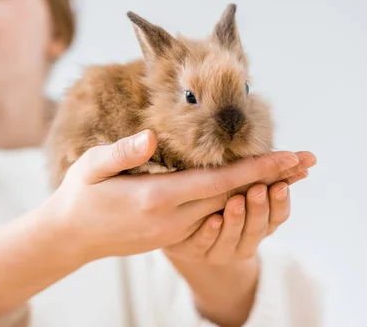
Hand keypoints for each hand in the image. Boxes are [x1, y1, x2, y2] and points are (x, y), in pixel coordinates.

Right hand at [48, 129, 311, 264]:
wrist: (70, 237)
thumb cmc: (80, 195)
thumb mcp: (92, 166)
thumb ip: (123, 152)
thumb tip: (152, 135)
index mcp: (156, 199)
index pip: (217, 182)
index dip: (255, 169)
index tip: (287, 157)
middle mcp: (172, 220)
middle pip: (231, 198)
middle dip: (269, 179)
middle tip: (303, 162)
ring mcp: (173, 232)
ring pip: (224, 209)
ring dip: (255, 192)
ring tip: (284, 174)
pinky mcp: (170, 237)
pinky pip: (209, 217)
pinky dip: (233, 202)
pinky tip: (245, 190)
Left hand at [159, 168, 314, 326]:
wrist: (183, 227)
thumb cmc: (218, 199)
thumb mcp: (241, 185)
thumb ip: (268, 175)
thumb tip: (307, 157)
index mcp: (260, 223)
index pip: (277, 215)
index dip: (280, 201)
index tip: (281, 184)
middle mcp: (244, 241)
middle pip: (257, 229)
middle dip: (258, 209)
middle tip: (258, 189)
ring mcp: (221, 250)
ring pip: (232, 240)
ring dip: (236, 221)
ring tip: (234, 202)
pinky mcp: (196, 252)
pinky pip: (203, 246)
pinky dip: (209, 234)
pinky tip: (211, 220)